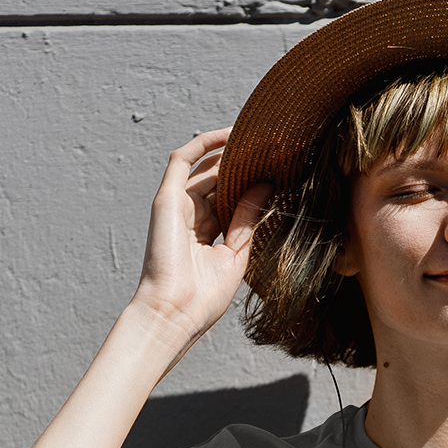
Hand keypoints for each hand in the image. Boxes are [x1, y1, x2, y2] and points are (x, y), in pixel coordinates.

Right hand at [130, 128, 272, 344]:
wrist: (176, 313)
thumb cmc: (204, 296)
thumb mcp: (237, 254)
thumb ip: (248, 219)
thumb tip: (267, 187)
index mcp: (207, 234)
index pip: (231, 200)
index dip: (252, 184)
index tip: (281, 171)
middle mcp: (191, 217)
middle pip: (219, 181)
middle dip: (245, 164)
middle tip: (276, 147)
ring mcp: (177, 206)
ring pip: (204, 167)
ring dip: (229, 151)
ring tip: (260, 136)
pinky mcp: (166, 199)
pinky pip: (182, 160)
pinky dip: (204, 144)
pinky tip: (229, 134)